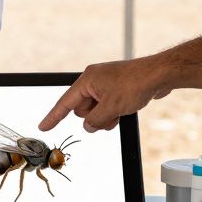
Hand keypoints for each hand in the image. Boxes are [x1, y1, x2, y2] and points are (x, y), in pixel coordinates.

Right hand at [38, 57, 169, 132]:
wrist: (158, 75)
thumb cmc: (135, 84)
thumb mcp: (111, 108)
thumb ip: (95, 121)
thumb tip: (88, 126)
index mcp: (87, 80)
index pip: (65, 102)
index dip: (53, 116)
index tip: (43, 127)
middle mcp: (94, 80)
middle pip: (82, 109)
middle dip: (93, 117)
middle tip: (109, 115)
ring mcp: (106, 84)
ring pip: (96, 110)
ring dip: (105, 116)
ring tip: (120, 112)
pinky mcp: (116, 88)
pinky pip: (107, 106)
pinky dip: (113, 112)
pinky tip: (124, 110)